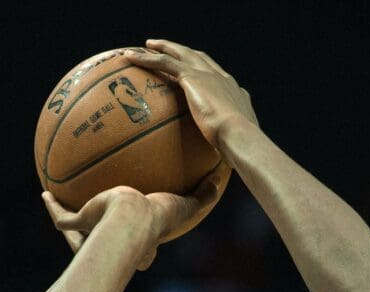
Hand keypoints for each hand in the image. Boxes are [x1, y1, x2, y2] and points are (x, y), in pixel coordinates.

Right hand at [41, 162, 226, 270]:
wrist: (131, 219)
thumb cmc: (159, 218)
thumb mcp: (186, 205)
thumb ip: (202, 196)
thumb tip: (221, 181)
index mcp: (140, 242)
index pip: (143, 247)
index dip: (145, 246)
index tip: (146, 238)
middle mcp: (114, 241)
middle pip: (107, 241)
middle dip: (105, 238)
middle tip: (104, 226)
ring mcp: (94, 234)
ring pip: (79, 232)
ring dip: (74, 222)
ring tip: (65, 208)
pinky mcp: (80, 223)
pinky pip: (62, 217)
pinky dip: (53, 207)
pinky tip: (45, 192)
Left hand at [124, 40, 258, 154]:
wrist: (239, 136)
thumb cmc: (239, 149)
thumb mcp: (233, 147)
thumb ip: (225, 149)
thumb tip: (221, 167)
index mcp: (234, 92)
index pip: (217, 76)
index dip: (204, 69)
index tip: (194, 70)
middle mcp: (221, 78)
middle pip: (198, 58)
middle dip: (183, 51)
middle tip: (168, 49)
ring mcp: (207, 75)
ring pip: (180, 54)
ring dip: (163, 48)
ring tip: (146, 45)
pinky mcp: (193, 77)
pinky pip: (164, 63)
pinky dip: (147, 58)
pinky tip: (130, 58)